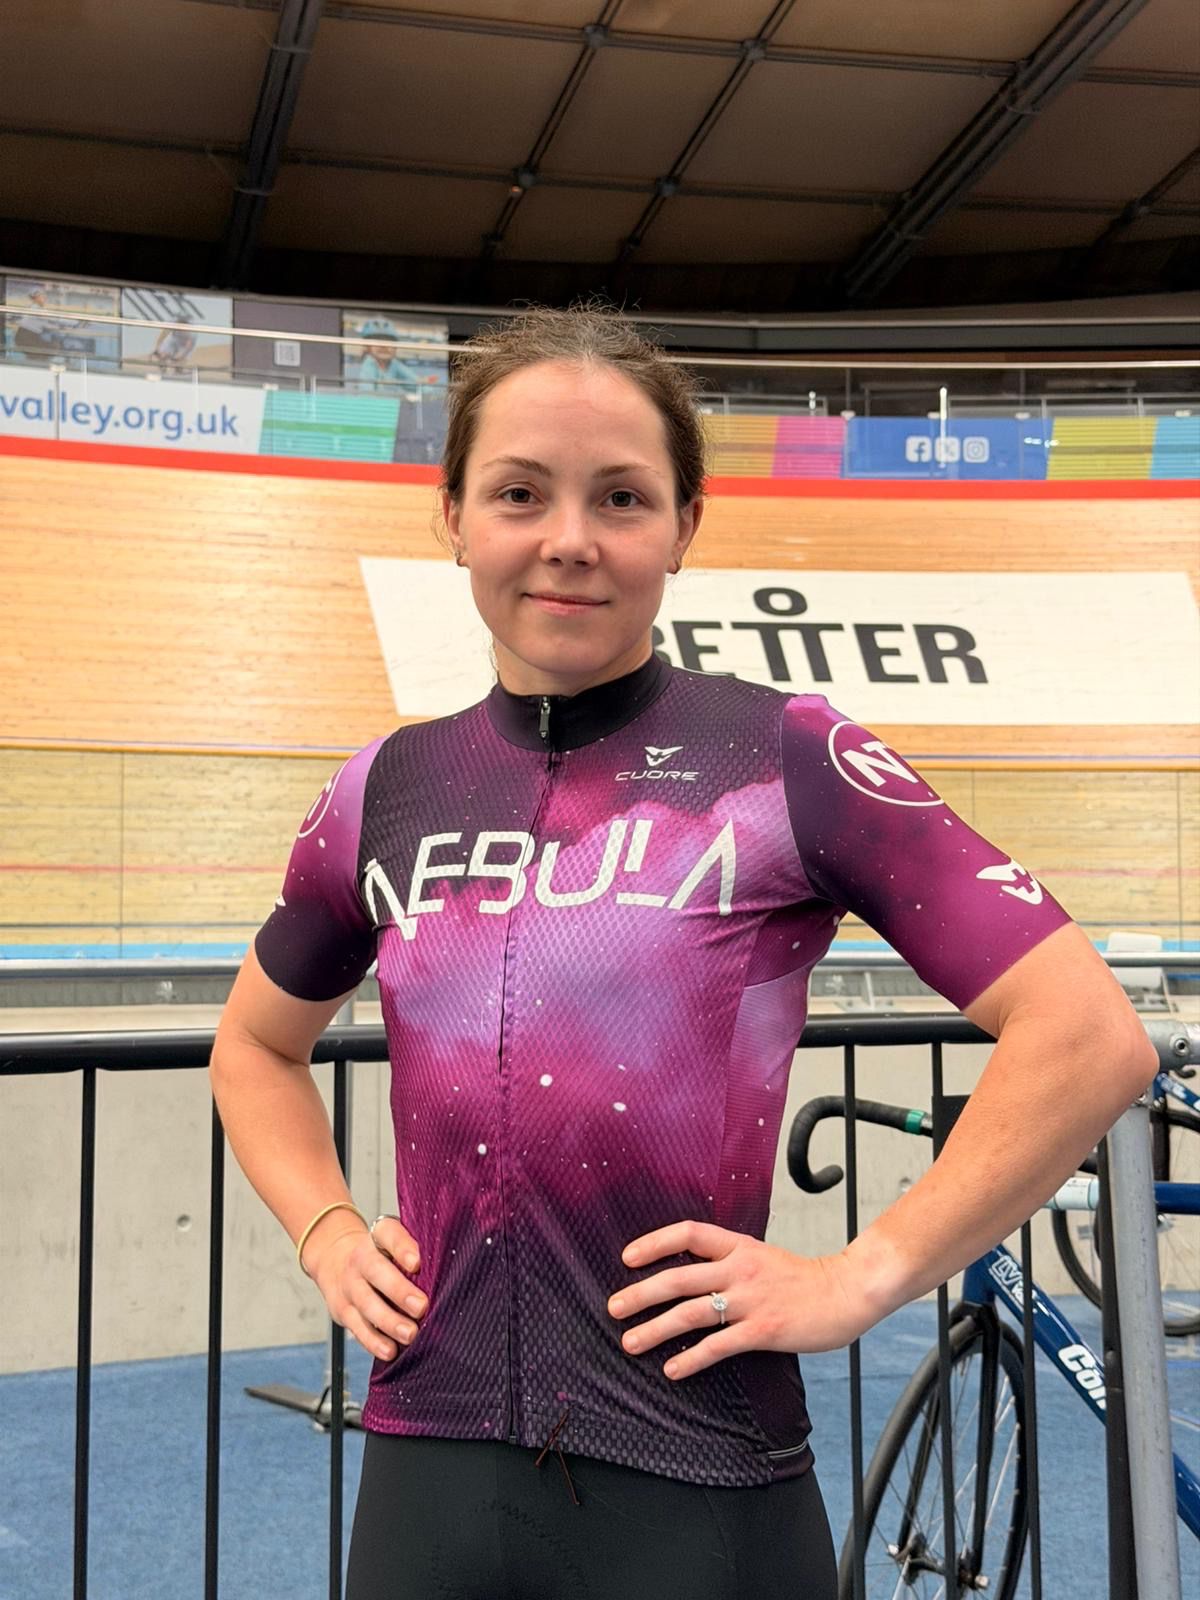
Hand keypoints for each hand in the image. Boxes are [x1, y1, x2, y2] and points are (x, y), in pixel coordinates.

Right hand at [309, 1215, 427, 1362]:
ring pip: (367, 1304)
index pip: (388, 1235)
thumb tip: (446, 1271)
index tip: (417, 1263)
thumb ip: (415, 1250)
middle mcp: (360, 1259)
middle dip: (399, 1291)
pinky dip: (374, 1342)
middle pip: (376, 1272)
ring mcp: (350, 1286)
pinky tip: (390, 1350)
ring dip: (389, 1322)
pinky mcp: (344, 1312)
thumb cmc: (380, 1254)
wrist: (335, 1260)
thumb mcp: (393, 1241)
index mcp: (378, 1237)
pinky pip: (358, 1328)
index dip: (402, 1248)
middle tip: (421, 1307)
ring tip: (410, 1334)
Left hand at [607, 1220, 873, 1380]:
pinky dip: (691, 1358)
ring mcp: (750, 1299)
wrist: (846, 1291)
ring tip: (630, 1342)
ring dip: (655, 1329)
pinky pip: (718, 1345)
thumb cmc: (804, 1279)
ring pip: (690, 1312)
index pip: (688, 1234)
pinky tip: (672, 1369)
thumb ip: (731, 1263)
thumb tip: (694, 1276)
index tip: (627, 1257)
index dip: (655, 1243)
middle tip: (613, 1308)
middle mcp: (739, 1269)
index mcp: (739, 1246)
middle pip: (678, 1277)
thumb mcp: (763, 1257)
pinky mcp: (763, 1328)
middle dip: (641, 1294)